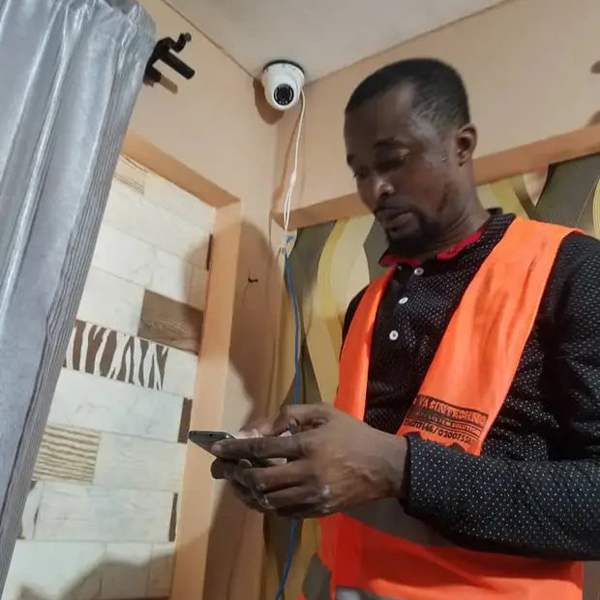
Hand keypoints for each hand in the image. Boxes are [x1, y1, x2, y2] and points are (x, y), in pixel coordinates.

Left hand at [211, 404, 407, 518]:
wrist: (383, 466)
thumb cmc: (352, 434)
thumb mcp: (324, 412)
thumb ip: (289, 416)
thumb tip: (258, 429)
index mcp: (308, 445)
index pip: (262, 448)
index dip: (236, 449)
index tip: (218, 449)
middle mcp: (307, 472)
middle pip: (260, 478)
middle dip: (236, 474)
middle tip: (223, 469)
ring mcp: (312, 495)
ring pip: (268, 500)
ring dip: (248, 492)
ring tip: (237, 483)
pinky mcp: (317, 510)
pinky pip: (283, 512)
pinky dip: (267, 504)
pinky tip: (260, 495)